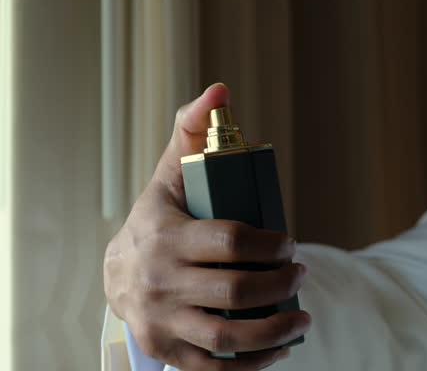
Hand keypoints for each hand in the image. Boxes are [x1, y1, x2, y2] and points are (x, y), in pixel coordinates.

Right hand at [104, 84, 310, 370]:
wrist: (118, 274)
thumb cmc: (160, 218)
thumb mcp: (170, 174)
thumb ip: (193, 130)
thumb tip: (220, 89)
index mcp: (164, 235)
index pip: (228, 241)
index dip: (269, 244)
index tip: (290, 243)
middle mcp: (158, 282)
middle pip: (235, 291)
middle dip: (280, 285)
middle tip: (299, 273)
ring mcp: (162, 322)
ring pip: (228, 335)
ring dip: (277, 331)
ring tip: (302, 317)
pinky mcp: (168, 351)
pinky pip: (215, 368)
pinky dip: (253, 365)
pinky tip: (280, 350)